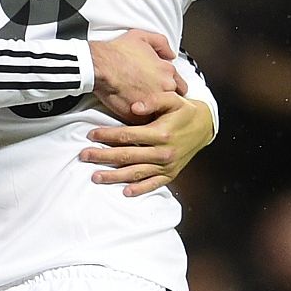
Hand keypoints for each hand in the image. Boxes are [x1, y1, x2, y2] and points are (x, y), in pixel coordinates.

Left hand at [80, 96, 213, 195]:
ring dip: (114, 176)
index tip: (91, 135)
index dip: (107, 135)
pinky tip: (125, 192)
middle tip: (84, 156)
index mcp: (161, 133)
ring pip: (136, 172)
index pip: (127, 135)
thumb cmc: (185, 111)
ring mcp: (167, 165)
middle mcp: (163, 152)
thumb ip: (153, 100)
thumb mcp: (172, 99)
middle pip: (127, 156)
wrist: (206, 126)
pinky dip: (140, 189)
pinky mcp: (171, 173)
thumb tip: (134, 107)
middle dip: (103, 156)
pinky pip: (153, 184)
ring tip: (95, 177)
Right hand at [89, 29, 186, 122]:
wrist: (99, 66)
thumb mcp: (142, 37)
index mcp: (167, 71)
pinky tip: (132, 111)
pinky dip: (140, 118)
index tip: (163, 89)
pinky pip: (145, 121)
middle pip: (172, 101)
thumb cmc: (117, 52)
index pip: (181, 86)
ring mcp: (153, 103)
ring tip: (143, 107)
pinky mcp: (139, 115)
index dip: (171, 88)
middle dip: (164, 100)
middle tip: (151, 98)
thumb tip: (171, 55)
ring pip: (160, 112)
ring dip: (154, 111)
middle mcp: (164, 87)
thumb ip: (162, 44)